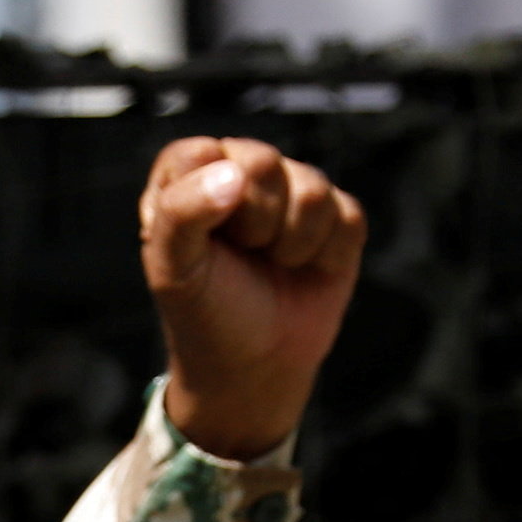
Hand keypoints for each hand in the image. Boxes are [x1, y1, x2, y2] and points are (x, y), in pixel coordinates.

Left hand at [145, 136, 366, 464]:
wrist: (254, 367)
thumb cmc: (205, 313)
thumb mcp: (173, 269)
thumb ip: (181, 212)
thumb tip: (234, 173)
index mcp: (190, 173)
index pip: (203, 154)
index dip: (209, 203)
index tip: (205, 244)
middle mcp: (242, 170)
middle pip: (264, 162)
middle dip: (255, 223)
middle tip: (244, 255)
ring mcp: (293, 191)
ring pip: (313, 189)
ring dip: (293, 244)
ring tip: (273, 265)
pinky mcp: (337, 218)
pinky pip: (348, 215)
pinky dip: (328, 255)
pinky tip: (306, 269)